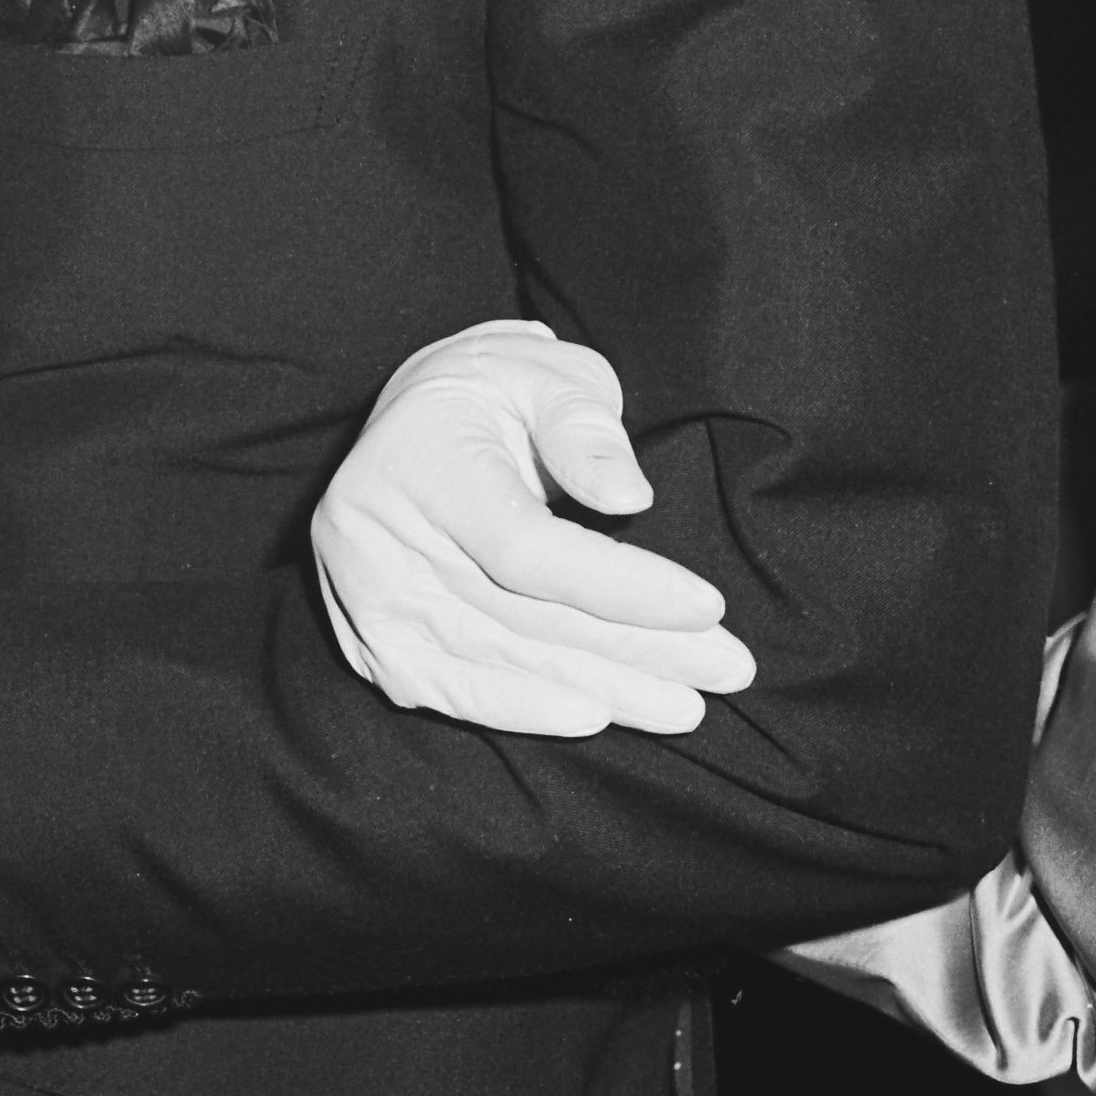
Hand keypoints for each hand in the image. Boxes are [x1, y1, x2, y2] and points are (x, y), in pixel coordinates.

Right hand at [312, 319, 754, 736]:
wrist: (410, 419)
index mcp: (421, 464)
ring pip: (501, 662)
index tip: (707, 606)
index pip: (526, 549)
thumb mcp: (546, 377)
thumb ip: (585, 429)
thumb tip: (631, 498)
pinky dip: (522, 710)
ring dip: (602, 691)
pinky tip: (593, 718)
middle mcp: (376, 539)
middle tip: (727, 669)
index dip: (620, 586)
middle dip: (638, 650)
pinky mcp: (371, 640)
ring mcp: (367, 598)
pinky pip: (454, 690)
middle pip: (524, 617)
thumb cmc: (496, 393)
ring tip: (686, 705)